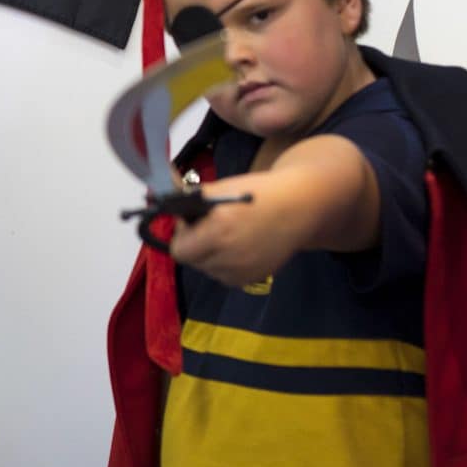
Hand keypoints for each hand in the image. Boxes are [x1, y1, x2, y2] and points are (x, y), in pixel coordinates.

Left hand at [168, 173, 305, 287]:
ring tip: (227, 235)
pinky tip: (240, 245)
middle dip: (194, 244)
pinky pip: (226, 275)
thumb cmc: (259, 192)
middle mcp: (229, 255)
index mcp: (218, 230)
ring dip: (210, 255)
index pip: (179, 250)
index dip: (181, 235)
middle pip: (192, 261)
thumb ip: (190, 200)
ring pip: (209, 269)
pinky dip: (227, 263)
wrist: (300, 206)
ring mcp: (243, 271)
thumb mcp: (220, 189)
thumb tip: (165, 204)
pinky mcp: (254, 278)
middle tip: (206, 227)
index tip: (190, 222)